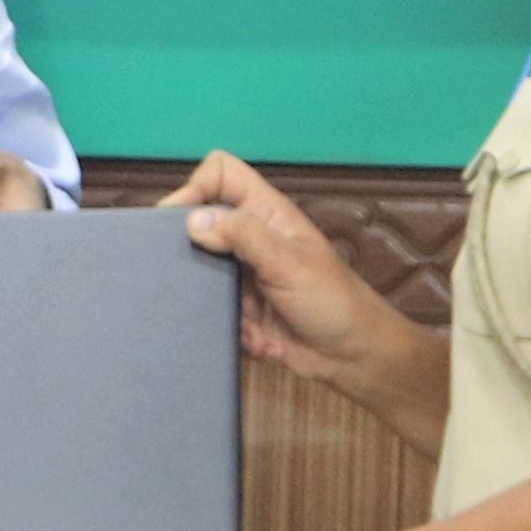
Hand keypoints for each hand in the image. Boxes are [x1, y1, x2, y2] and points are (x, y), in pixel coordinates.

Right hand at [169, 152, 403, 385]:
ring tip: (221, 309)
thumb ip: (242, 235)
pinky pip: (213, 309)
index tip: (177, 220)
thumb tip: (192, 220)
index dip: (196, 186)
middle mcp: (251, 238)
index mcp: (266, 213)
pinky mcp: (241, 310)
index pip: (222, 174)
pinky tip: (248, 335)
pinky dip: (225, 324)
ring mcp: (244, 275)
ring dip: (206, 294)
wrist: (353, 356)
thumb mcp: (288, 262)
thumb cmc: (332, 300)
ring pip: (200, 270)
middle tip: (180, 271)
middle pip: (201, 221)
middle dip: (188, 248)